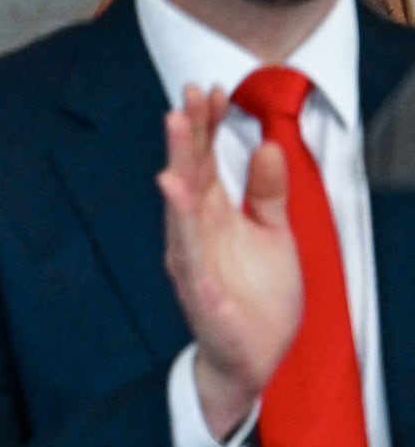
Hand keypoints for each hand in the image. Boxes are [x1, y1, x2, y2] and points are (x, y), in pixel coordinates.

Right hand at [158, 84, 300, 437]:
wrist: (256, 358)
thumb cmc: (257, 296)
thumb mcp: (272, 233)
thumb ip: (267, 192)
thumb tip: (267, 145)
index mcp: (213, 215)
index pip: (207, 161)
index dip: (209, 126)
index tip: (214, 88)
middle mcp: (195, 232)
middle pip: (190, 174)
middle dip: (189, 133)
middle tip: (188, 93)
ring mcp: (193, 261)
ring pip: (182, 208)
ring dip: (179, 166)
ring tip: (178, 128)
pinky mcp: (200, 293)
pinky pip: (188, 256)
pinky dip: (182, 227)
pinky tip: (175, 195)